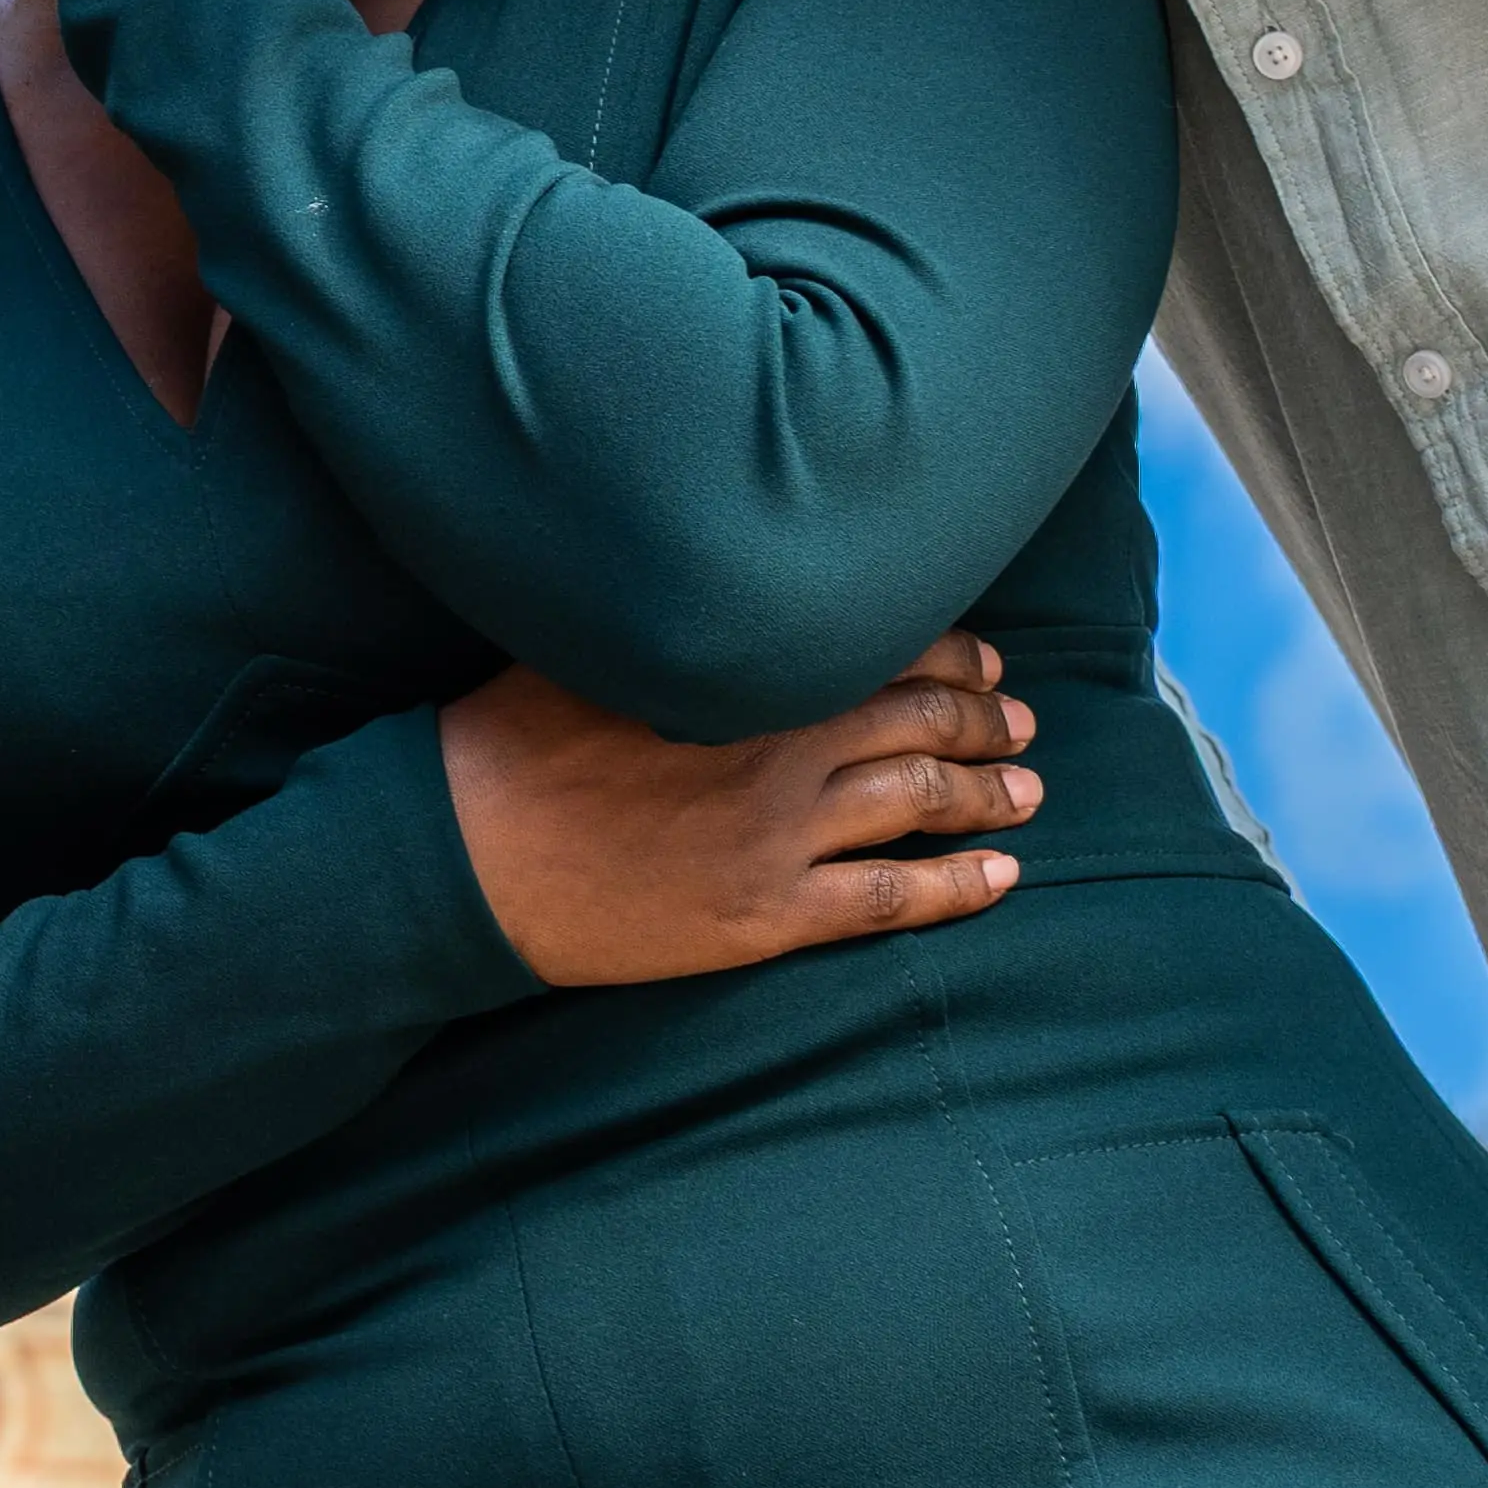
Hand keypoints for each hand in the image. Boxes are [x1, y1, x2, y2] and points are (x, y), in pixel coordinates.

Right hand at [441, 641, 1044, 986]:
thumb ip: (664, 616)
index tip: (979, 654)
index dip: (947, 651)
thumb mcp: (582, 644)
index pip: (881, 648)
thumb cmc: (505, 741)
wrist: (459, 857)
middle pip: (921, 723)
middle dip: (985, 717)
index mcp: (743, 675)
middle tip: (1019, 718)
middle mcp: (778, 748)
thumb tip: (705, 572)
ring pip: (921, 803)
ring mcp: (777, 837)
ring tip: (1029, 789)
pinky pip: (889, 900)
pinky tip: (1003, 878)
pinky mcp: (764, 915)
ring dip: (990, 792)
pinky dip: (957, 887)